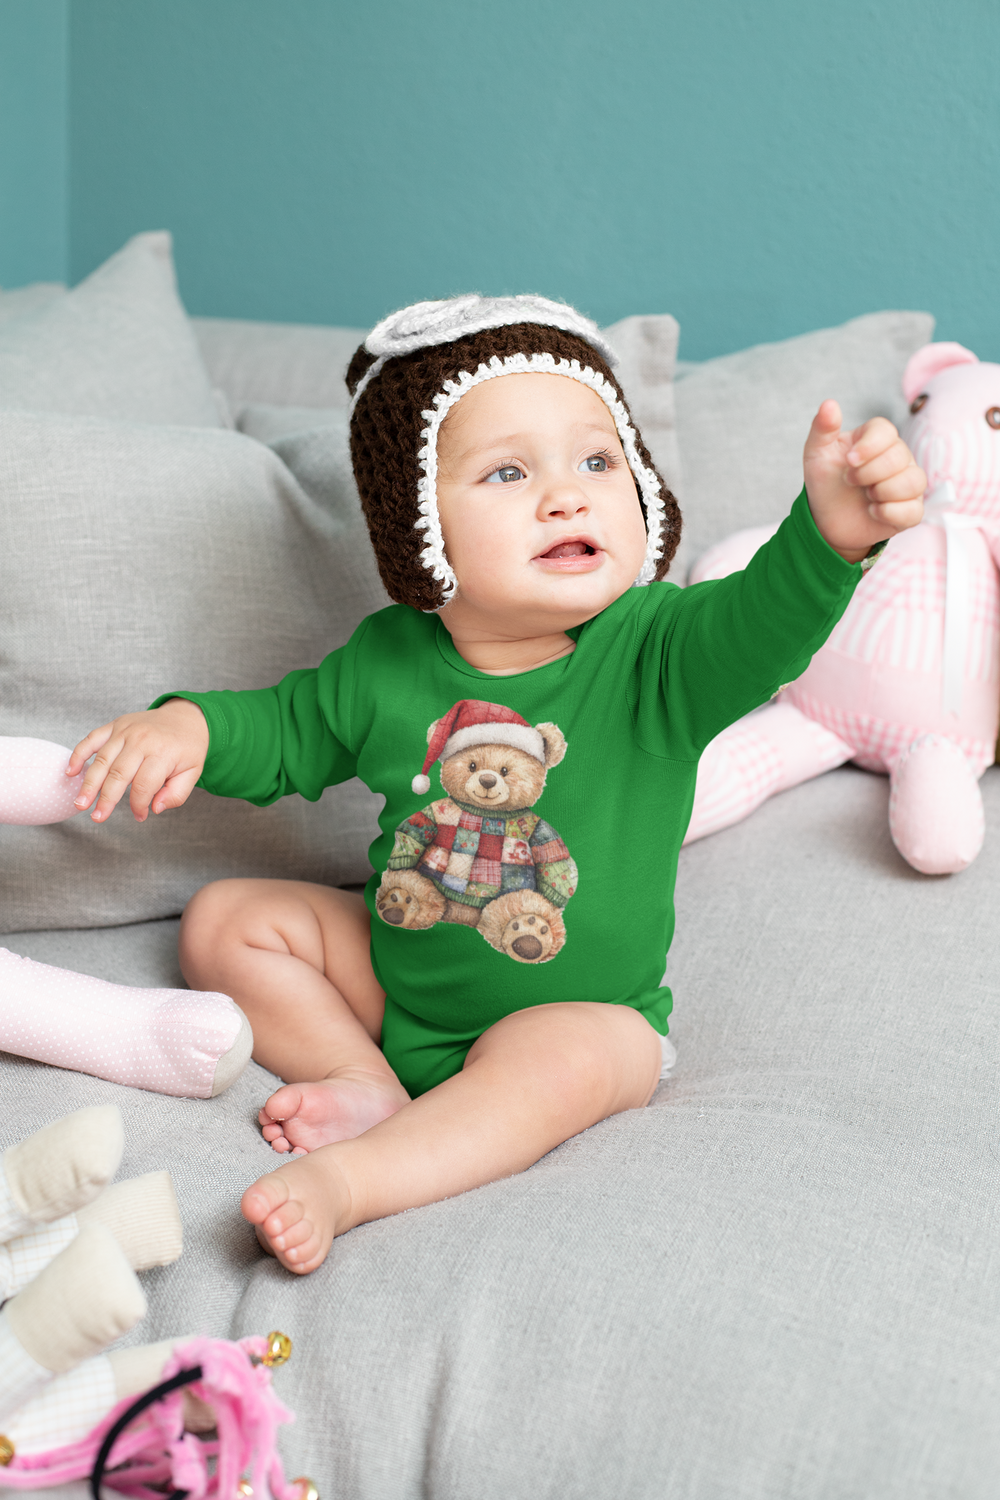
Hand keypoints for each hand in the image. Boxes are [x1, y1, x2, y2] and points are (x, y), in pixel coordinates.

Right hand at [67, 699, 209, 822]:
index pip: (144, 785)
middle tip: (97, 818)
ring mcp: (126, 731)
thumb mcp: (192, 772)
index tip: (139, 816)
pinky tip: (70, 772)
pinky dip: (79, 754)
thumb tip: (155, 809)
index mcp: (163, 753)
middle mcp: (142, 740)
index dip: (138, 805)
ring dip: (89, 783)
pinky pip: (92, 738)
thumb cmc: (187, 749)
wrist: (186, 717)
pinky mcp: (115, 725)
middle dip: (106, 799)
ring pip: (102, 760)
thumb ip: (177, 794)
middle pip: (118, 774)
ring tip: (80, 803)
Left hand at [803, 400, 925, 561]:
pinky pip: (913, 510)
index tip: (848, 460)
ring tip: (866, 496)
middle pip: (899, 456)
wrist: (827, 520)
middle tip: (850, 481)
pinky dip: (889, 513)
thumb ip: (823, 428)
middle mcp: (899, 457)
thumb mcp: (817, 454)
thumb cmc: (826, 483)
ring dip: (882, 493)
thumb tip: (829, 403)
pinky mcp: (911, 510)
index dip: (869, 446)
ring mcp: (908, 483)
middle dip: (869, 473)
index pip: (886, 430)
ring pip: (913, 481)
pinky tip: (873, 511)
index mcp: (877, 439)